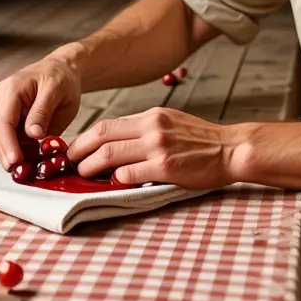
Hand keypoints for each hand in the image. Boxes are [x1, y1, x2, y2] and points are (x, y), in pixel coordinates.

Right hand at [0, 49, 82, 168]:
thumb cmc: (60, 80)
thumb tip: (32, 135)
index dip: (8, 145)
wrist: (58, 71)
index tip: (16, 162)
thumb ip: (43, 112)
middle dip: (7, 155)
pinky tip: (25, 156)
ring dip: (8, 153)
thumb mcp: (58, 92)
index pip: (3, 122)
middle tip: (23, 173)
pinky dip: (11, 148)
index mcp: (11, 88)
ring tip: (28, 166)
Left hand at [66, 107, 240, 189]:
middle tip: (70, 165)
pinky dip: (116, 180)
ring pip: (110, 155)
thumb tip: (115, 142)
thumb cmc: (201, 140)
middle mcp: (151, 127)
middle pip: (102, 136)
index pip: (107, 125)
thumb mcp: (170, 123)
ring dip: (91, 167)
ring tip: (83, 176)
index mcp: (150, 116)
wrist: (231, 149)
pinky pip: (130, 174)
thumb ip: (144, 130)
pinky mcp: (166, 166)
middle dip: (79, 152)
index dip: (84, 139)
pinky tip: (111, 184)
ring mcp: (158, 146)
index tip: (74, 150)